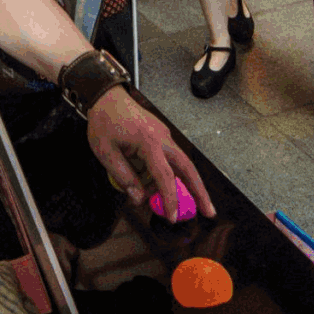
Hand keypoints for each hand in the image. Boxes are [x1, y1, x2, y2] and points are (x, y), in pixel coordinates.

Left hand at [86, 86, 215, 221]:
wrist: (106, 96)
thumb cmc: (104, 121)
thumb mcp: (106, 153)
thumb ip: (124, 177)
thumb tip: (139, 199)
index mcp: (149, 142)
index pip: (165, 176)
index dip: (170, 199)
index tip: (172, 217)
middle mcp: (163, 138)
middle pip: (188, 168)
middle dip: (200, 191)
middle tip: (209, 212)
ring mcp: (164, 136)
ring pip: (182, 164)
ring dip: (181, 185)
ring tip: (165, 203)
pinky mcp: (161, 136)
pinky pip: (170, 159)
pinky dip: (169, 174)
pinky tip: (154, 185)